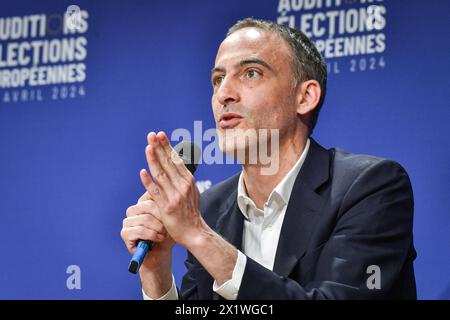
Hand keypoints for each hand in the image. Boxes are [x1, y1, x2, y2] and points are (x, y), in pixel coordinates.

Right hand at [120, 190, 174, 262]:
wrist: (161, 254)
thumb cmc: (167, 234)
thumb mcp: (171, 219)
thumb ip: (168, 206)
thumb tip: (170, 194)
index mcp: (143, 202)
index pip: (151, 194)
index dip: (163, 204)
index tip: (171, 213)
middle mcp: (133, 210)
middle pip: (149, 205)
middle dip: (162, 218)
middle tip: (169, 227)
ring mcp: (127, 221)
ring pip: (145, 219)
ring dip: (159, 228)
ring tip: (164, 234)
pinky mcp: (125, 233)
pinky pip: (140, 230)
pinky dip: (152, 235)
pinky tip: (158, 239)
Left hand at [142, 131, 204, 248]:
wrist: (195, 232)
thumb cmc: (191, 212)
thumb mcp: (191, 192)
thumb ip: (182, 179)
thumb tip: (175, 164)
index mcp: (188, 180)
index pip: (175, 159)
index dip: (167, 146)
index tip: (160, 135)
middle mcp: (182, 185)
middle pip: (168, 163)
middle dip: (159, 147)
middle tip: (152, 135)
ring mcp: (174, 196)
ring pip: (161, 174)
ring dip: (154, 159)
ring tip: (148, 147)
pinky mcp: (166, 207)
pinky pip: (155, 192)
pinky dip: (148, 181)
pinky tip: (142, 172)